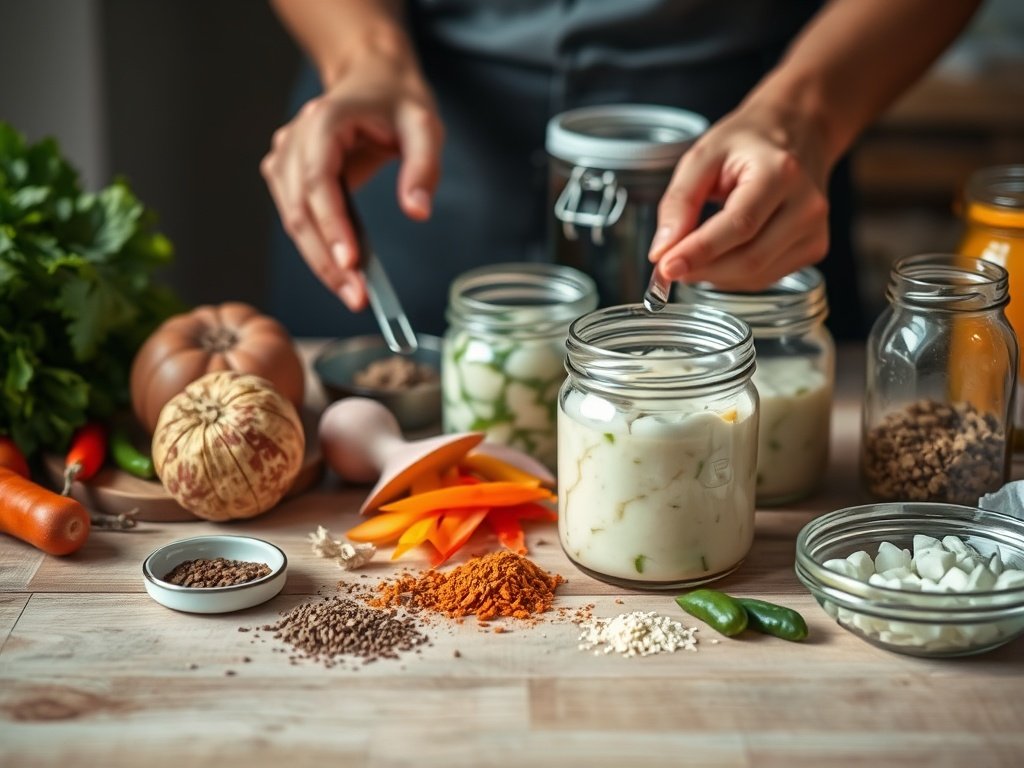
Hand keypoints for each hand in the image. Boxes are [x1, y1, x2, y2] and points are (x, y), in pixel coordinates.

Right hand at [260, 51, 442, 309]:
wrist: (372, 81)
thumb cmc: (398, 103)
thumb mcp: (425, 127)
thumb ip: (423, 168)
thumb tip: (418, 212)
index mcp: (324, 121)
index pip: (319, 182)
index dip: (332, 226)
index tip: (351, 263)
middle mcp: (295, 140)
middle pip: (300, 210)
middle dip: (327, 259)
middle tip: (357, 296)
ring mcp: (285, 158)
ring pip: (293, 221)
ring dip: (319, 262)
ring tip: (352, 294)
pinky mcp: (286, 175)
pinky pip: (297, 219)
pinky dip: (316, 249)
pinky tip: (340, 273)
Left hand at [648, 100, 831, 290]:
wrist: (796, 132)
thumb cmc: (748, 142)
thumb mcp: (702, 156)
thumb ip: (679, 202)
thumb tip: (662, 250)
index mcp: (781, 172)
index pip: (739, 225)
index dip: (699, 251)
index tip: (666, 266)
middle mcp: (806, 204)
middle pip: (749, 258)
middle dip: (701, 269)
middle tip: (668, 265)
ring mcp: (815, 230)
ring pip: (756, 275)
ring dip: (714, 275)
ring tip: (693, 256)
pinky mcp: (814, 247)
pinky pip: (765, 277)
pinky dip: (733, 276)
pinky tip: (720, 256)